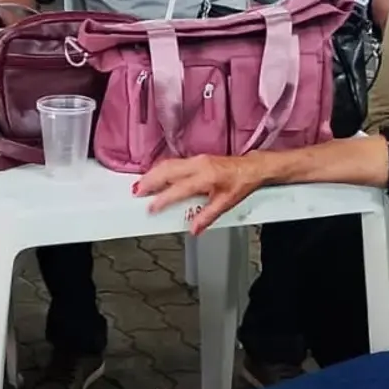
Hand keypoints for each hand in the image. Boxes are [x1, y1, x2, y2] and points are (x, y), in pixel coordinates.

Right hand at [135, 153, 267, 234]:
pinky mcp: (195, 159)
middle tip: (137, 193)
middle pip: (167, 171)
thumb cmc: (241, 183)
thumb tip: (194, 229)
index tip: (152, 208)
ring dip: (152, 174)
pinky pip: (172, 162)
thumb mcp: (226, 203)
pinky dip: (159, 170)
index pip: (179, 189)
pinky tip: (153, 176)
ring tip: (140, 185)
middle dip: (149, 181)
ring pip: (167, 164)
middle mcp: (198, 165)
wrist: (252, 168)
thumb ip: (207, 216)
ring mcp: (196, 160)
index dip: (163, 199)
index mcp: (206, 176)